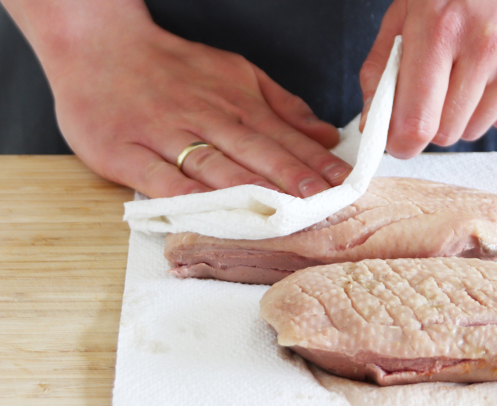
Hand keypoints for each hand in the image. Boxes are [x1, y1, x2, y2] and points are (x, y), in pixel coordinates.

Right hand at [6, 1, 351, 197]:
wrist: (97, 45)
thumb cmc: (172, 67)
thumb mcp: (235, 73)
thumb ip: (281, 106)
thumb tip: (326, 134)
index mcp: (235, 103)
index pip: (283, 136)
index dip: (314, 161)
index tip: (343, 183)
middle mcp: (205, 118)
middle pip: (255, 151)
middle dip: (292, 177)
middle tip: (322, 199)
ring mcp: (164, 136)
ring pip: (214, 166)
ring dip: (251, 189)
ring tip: (282, 211)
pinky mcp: (126, 153)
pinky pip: (159, 179)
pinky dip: (185, 195)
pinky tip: (210, 212)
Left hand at [359, 0, 496, 157]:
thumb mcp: (409, 6)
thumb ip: (383, 66)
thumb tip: (371, 125)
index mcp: (439, 27)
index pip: (416, 122)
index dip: (401, 142)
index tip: (397, 141)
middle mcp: (485, 44)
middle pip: (447, 133)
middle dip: (434, 117)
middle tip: (438, 83)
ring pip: (477, 129)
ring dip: (466, 110)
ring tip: (471, 67)